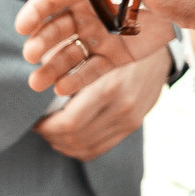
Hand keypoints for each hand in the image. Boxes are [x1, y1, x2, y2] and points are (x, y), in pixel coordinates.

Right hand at [15, 0, 173, 95]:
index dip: (34, 12)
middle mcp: (86, 15)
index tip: (21, 26)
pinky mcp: (113, 57)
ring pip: (68, 54)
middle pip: (55, 30)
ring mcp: (97, 37)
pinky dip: (76, 79)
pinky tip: (63, 87)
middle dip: (40, 43)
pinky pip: (91, 70)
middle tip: (30, 55)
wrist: (181, 1)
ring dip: (51, 68)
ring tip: (37, 83)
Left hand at [32, 46, 167, 160]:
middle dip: (50, 135)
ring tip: (51, 131)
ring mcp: (130, 119)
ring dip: (62, 144)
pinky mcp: (133, 125)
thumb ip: (67, 69)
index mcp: (109, 87)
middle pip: (74, 138)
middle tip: (38, 125)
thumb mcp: (94, 50)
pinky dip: (78, 149)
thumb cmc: (120, 46)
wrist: (161, 51)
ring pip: (84, 147)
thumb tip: (36, 84)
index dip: (45, 126)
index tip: (33, 118)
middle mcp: (121, 107)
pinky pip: (99, 149)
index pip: (68, 122)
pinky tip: (69, 138)